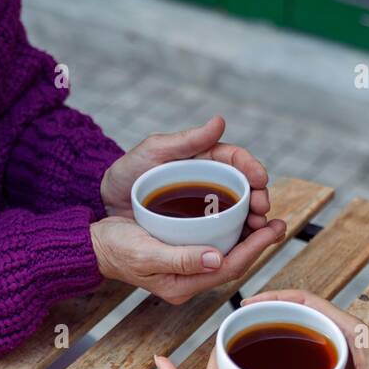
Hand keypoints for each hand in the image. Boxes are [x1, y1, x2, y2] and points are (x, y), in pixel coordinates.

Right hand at [90, 214, 285, 305]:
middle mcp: (189, 281)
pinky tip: (239, 220)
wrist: (93, 247)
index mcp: (183, 285)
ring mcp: (186, 271)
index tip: (275, 229)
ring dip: (247, 239)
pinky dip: (230, 235)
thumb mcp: (146, 253)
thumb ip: (181, 259)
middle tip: (278, 223)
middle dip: (258, 245)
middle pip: (233, 264)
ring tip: (265, 220)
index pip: (229, 268)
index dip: (256, 250)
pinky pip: (214, 249)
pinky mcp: (182, 257)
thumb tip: (217, 258)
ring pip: (226, 256)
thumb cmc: (115, 248)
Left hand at [100, 115, 274, 233]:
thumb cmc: (128, 173)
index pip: (235, 160)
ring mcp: (205, 208)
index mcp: (203, 159)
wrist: (106, 204)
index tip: (260, 180)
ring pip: (238, 213)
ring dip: (254, 221)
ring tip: (260, 229)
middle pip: (243, 188)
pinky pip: (223, 234)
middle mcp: (209, 183)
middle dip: (258, 198)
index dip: (252, 168)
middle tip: (262, 210)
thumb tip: (220, 121)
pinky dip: (237, 239)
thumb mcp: (154, 152)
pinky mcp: (198, 230)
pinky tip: (244, 246)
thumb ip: (187, 140)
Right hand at [243, 291, 368, 368]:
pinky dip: (289, 364)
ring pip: (300, 337)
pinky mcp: (338, 367)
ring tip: (249, 350)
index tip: (251, 303)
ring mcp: (337, 350)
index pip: (306, 301)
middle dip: (268, 316)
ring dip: (277, 339)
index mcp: (346, 327)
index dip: (277, 297)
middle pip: (296, 316)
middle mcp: (339, 334)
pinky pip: (307, 359)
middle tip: (239, 328)